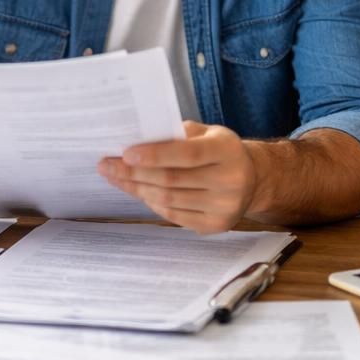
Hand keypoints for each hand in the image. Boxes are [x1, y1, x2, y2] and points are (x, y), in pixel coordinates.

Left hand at [98, 122, 256, 233]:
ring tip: (116, 177)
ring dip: (137, 188)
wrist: (253, 180)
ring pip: (169, 199)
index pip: (186, 154)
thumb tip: (136, 137)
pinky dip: (151, 203)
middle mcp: (230, 180)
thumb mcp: (207, 133)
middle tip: (107, 165)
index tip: (125, 153)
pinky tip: (137, 191)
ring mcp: (224, 207)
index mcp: (227, 150)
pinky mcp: (215, 226)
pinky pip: (174, 215)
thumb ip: (177, 134)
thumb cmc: (220, 151)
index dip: (154, 155)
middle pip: (171, 179)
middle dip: (134, 172)